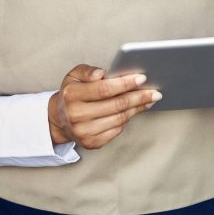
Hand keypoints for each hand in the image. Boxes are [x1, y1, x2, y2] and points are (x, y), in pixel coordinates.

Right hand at [47, 65, 161, 149]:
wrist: (59, 119)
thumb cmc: (71, 94)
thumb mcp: (73, 76)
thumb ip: (87, 71)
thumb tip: (102, 73)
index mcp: (72, 95)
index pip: (103, 89)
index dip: (125, 83)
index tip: (142, 78)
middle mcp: (76, 114)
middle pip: (116, 105)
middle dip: (138, 97)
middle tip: (154, 92)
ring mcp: (84, 131)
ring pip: (119, 119)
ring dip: (137, 109)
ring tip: (148, 100)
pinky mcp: (91, 143)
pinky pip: (117, 130)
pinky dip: (127, 119)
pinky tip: (134, 111)